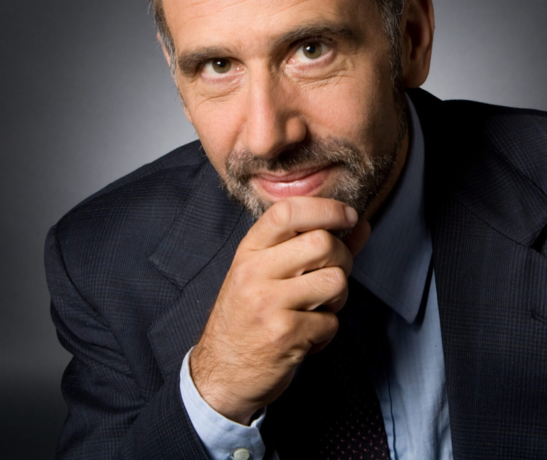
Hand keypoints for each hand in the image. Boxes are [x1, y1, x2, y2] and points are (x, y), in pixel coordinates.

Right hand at [190, 196, 370, 424]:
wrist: (220, 372)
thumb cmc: (247, 318)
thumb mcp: (267, 274)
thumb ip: (312, 246)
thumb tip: (360, 224)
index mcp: (249, 251)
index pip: (287, 211)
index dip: (326, 208)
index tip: (349, 216)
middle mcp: (254, 272)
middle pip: (321, 243)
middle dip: (342, 259)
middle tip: (332, 275)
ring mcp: (267, 303)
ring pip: (334, 281)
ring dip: (338, 298)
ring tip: (318, 308)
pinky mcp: (283, 334)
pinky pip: (331, 321)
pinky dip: (326, 331)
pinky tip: (307, 335)